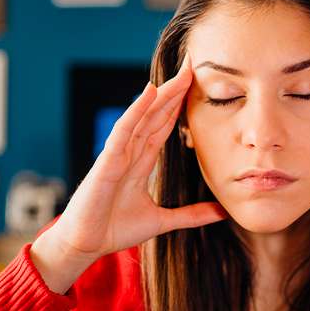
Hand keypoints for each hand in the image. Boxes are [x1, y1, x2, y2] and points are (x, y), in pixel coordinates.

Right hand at [38, 51, 227, 262]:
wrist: (86, 246)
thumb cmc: (114, 230)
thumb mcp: (163, 221)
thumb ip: (192, 215)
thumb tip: (223, 212)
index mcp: (141, 162)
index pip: (164, 126)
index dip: (180, 105)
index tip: (197, 85)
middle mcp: (130, 152)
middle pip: (156, 114)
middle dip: (174, 91)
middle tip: (193, 64)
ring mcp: (118, 154)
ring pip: (143, 117)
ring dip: (161, 94)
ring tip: (180, 73)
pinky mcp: (106, 162)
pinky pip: (123, 131)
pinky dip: (136, 111)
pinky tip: (149, 92)